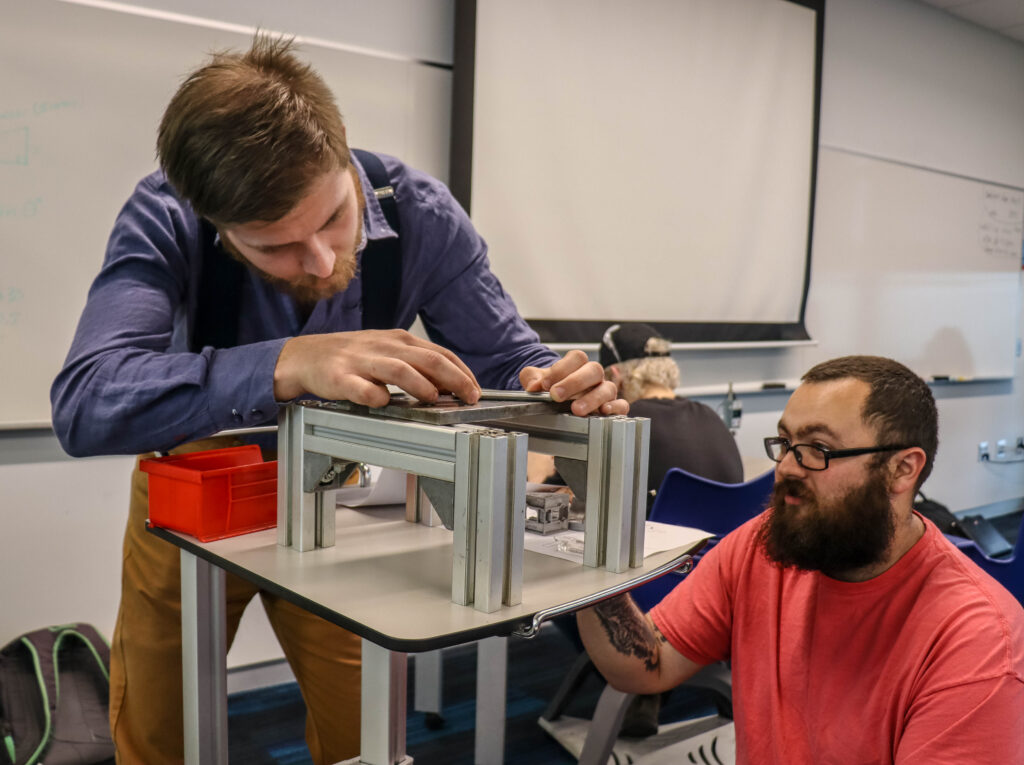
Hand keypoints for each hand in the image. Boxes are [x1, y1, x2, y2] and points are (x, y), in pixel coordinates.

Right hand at [273, 329, 480, 406]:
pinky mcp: (340, 378)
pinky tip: (384, 404)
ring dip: (420, 385)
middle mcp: (385, 347)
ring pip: (399, 370)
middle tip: (469, 397)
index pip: (440, 353)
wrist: (306, 356)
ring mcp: (362, 362)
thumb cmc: (352, 358)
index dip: (462, 372)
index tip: (475, 390)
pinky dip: (375, 396)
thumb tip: (451, 384)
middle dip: (454, 379)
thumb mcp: (388, 353)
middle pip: (428, 360)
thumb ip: (417, 365)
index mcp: (399, 341)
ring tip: (433, 399)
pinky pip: (361, 388)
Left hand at [520, 349, 627, 415]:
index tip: (545, 385)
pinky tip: (603, 412)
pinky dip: (615, 408)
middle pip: (593, 370)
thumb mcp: (536, 379)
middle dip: (574, 383)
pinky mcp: (613, 405)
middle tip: (556, 396)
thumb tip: (533, 387)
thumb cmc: (551, 386)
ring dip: (592, 399)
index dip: (560, 370)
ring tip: (575, 409)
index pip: (577, 358)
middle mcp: (593, 375)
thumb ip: (532, 378)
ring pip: (607, 388)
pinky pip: (622, 404)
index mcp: (578, 364)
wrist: (558, 397)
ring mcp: (605, 389)